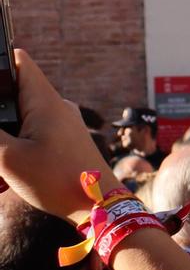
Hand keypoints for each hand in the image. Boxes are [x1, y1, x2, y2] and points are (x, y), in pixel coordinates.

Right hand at [0, 50, 115, 223]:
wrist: (99, 208)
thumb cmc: (57, 181)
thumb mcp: (8, 158)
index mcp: (45, 101)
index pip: (18, 61)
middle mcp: (55, 107)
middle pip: (13, 92)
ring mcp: (61, 124)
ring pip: (20, 116)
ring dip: (3, 134)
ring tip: (1, 157)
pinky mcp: (63, 141)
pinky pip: (31, 133)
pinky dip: (14, 144)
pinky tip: (5, 168)